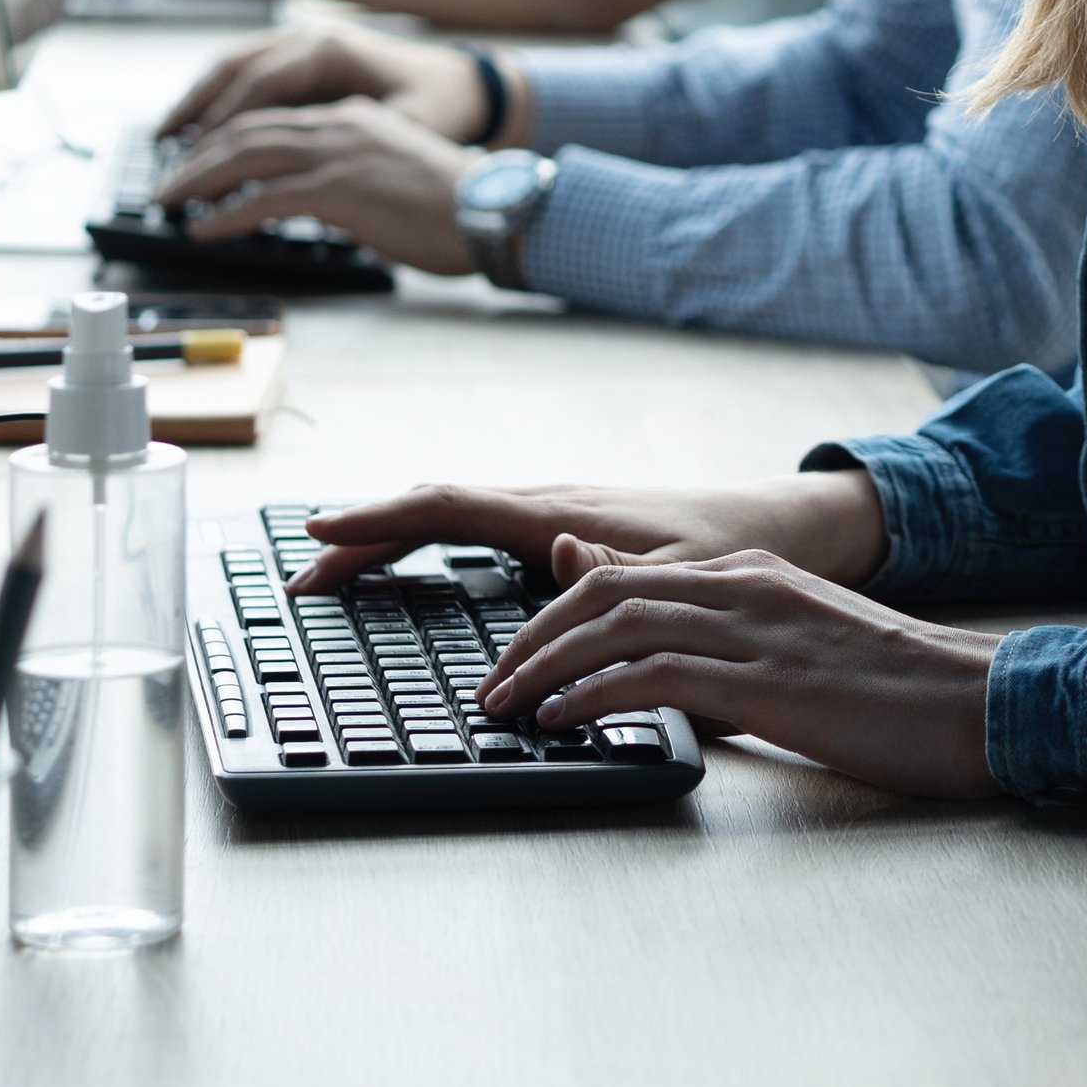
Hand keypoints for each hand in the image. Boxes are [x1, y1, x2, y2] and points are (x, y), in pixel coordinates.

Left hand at [152, 99, 473, 272]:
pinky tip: (204, 229)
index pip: (273, 119)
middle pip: (247, 131)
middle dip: (199, 156)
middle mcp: (341, 125)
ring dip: (199, 179)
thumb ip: (354, 174)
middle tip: (168, 182)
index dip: (227, 138)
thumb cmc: (455, 206)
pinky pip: (265, 198)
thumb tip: (316, 201)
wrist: (492, 212)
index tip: (199, 160)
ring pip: (246, 156)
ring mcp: (339, 154)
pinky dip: (226, 213)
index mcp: (354, 117)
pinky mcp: (340, 189)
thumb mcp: (395, 172)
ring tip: (170, 201)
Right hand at [161, 21, 495, 140]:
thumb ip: (355, 145)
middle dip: (196, 111)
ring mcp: (303, 40)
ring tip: (166, 138)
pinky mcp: (302, 56)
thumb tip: (310, 179)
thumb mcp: (405, 128)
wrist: (466, 86)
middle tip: (165, 153)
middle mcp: (310, 37)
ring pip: (233, 65)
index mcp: (330, 49)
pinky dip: (218, 96)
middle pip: (234, 69)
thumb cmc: (441, 108)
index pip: (260, 85)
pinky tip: (199, 127)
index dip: (224, 125)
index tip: (198, 160)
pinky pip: (246, 70)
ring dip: (198, 100)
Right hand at [286, 472, 888, 595]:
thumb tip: (556, 559)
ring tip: (331, 570)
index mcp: (563, 515)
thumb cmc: (736, 555)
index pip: (451, 508)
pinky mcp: (563, 529)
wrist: (785, 530)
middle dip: (364, 535)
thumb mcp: (685, 581)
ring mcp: (552, 513)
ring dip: (389, 538)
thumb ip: (622, 577)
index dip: (383, 519)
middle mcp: (549, 505)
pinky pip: (474, 529)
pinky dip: (427, 541)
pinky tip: (408, 568)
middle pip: (433, 510)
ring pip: (450, 516)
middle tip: (301, 572)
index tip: (320, 529)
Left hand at [481, 538, 995, 799]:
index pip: (625, 575)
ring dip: (544, 667)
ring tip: (505, 706)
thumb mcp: (798, 647)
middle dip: (531, 637)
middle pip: (604, 592)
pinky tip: (562, 719)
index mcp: (754, 575)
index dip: (555, 613)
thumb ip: (726, 636)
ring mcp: (755, 629)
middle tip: (490, 688)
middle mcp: (745, 587)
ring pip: (616, 626)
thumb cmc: (896, 690)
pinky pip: (655, 674)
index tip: (515, 658)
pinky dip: (594, 693)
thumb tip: (664, 650)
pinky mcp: (765, 681)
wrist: (977, 702)